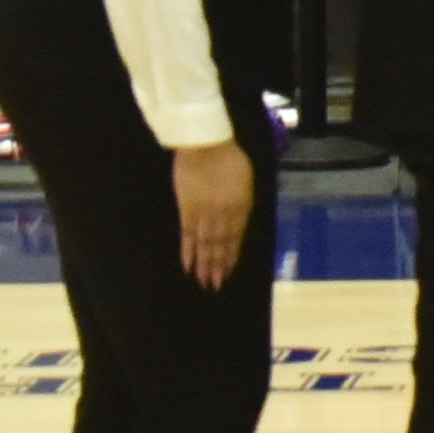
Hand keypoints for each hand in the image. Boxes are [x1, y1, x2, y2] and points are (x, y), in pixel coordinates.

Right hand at [172, 141, 253, 289]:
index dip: (231, 257)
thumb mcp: (246, 180)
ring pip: (205, 246)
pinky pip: (187, 236)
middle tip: (215, 287)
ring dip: (204, 266)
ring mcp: (204, 215)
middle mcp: (224, 216)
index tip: (229, 273)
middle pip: (220, 246)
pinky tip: (188, 267)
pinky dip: (188, 252)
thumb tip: (241, 216)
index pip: (236, 238)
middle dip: (218, 267)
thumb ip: (243, 201)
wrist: (206, 145)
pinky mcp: (187, 211)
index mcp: (242, 207)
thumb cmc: (229, 157)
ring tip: (203, 283)